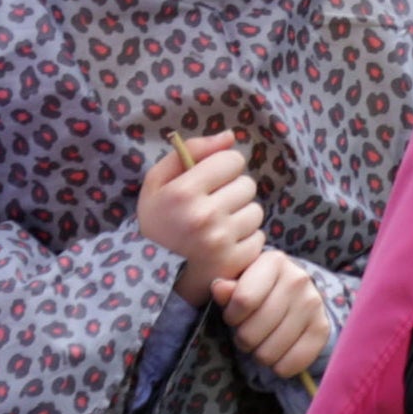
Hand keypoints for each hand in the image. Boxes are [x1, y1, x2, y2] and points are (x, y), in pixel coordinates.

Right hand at [137, 132, 260, 304]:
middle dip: (233, 191)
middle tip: (214, 206)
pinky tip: (225, 245)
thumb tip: (229, 137)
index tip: (211, 180)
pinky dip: (246, 239)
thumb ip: (192, 150)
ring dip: (241, 215)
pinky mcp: (235, 262)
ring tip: (220, 226)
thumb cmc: (158, 222)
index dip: (222, 167)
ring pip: (256, 211)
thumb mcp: (158, 181)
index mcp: (184, 192)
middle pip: (247, 184)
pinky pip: (259, 237)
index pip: (232, 160)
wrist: (153, 275)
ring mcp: (222, 241)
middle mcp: (204, 215)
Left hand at [212, 247, 330, 379]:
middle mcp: (298, 279)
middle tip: (247, 333)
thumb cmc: (260, 288)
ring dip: (259, 354)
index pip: (243, 301)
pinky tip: (278, 353)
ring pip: (268, 353)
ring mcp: (313, 303)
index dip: (231, 317)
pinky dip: (279, 367)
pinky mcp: (322, 328)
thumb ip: (228, 289)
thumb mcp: (241, 283)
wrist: (297, 294)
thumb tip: (218, 288)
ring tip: (262, 341)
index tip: (234, 316)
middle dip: (243, 339)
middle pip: (252, 332)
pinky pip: (290, 364)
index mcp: (274, 261)